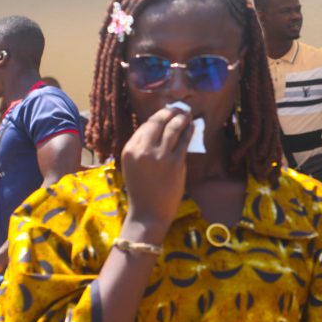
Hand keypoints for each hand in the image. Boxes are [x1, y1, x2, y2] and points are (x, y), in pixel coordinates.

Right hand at [120, 106, 191, 237]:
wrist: (148, 212)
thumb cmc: (141, 190)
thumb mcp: (133, 166)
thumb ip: (142, 148)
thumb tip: (158, 129)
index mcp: (129, 149)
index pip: (145, 126)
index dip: (157, 117)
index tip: (165, 113)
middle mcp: (143, 149)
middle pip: (158, 122)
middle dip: (170, 112)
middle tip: (178, 109)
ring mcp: (160, 155)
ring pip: (173, 128)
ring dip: (182, 118)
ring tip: (187, 115)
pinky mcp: (175, 162)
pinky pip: (184, 141)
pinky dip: (189, 131)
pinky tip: (192, 127)